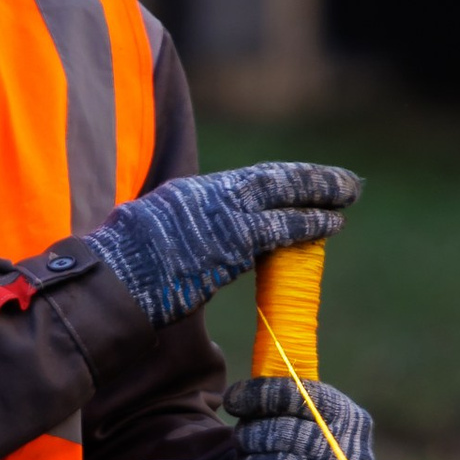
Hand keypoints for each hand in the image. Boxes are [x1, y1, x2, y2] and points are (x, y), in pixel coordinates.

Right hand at [87, 160, 360, 325]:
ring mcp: (220, 216)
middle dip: (308, 178)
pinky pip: (281, 228)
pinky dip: (308, 223)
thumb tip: (179, 248)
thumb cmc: (117, 273)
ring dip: (319, 194)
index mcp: (185, 195)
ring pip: (281, 195)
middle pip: (268, 178)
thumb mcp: (142, 241)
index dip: (277, 180)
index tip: (301, 180)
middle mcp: (206, 196)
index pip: (242, 182)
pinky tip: (331, 223)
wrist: (111, 282)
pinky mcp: (232, 242)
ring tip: (348, 195)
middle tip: (342, 180)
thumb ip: (170, 235)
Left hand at [222, 372, 374, 459]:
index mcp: (350, 419)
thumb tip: (243, 378)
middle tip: (243, 441)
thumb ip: (280, 396)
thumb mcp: (296, 422)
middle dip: (253, 435)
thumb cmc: (295, 458)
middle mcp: (355, 453)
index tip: (233, 399)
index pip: (305, 395)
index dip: (264, 394)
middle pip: (286, 432)